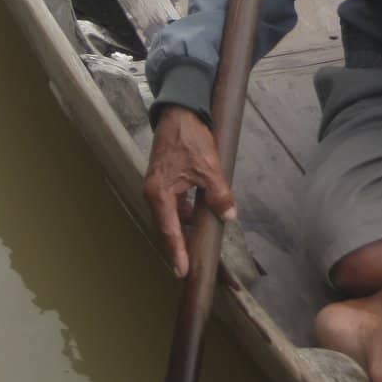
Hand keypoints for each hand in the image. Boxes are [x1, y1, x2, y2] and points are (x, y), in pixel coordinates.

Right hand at [143, 106, 236, 276]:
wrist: (179, 110)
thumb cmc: (190, 137)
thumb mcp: (209, 167)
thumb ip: (218, 194)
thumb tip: (228, 216)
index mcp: (160, 193)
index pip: (169, 231)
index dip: (176, 252)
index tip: (181, 272)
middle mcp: (153, 192)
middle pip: (166, 225)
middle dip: (177, 244)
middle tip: (187, 263)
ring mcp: (156, 184)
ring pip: (169, 213)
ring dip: (182, 225)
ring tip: (195, 240)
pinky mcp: (161, 177)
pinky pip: (171, 202)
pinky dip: (182, 210)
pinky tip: (196, 211)